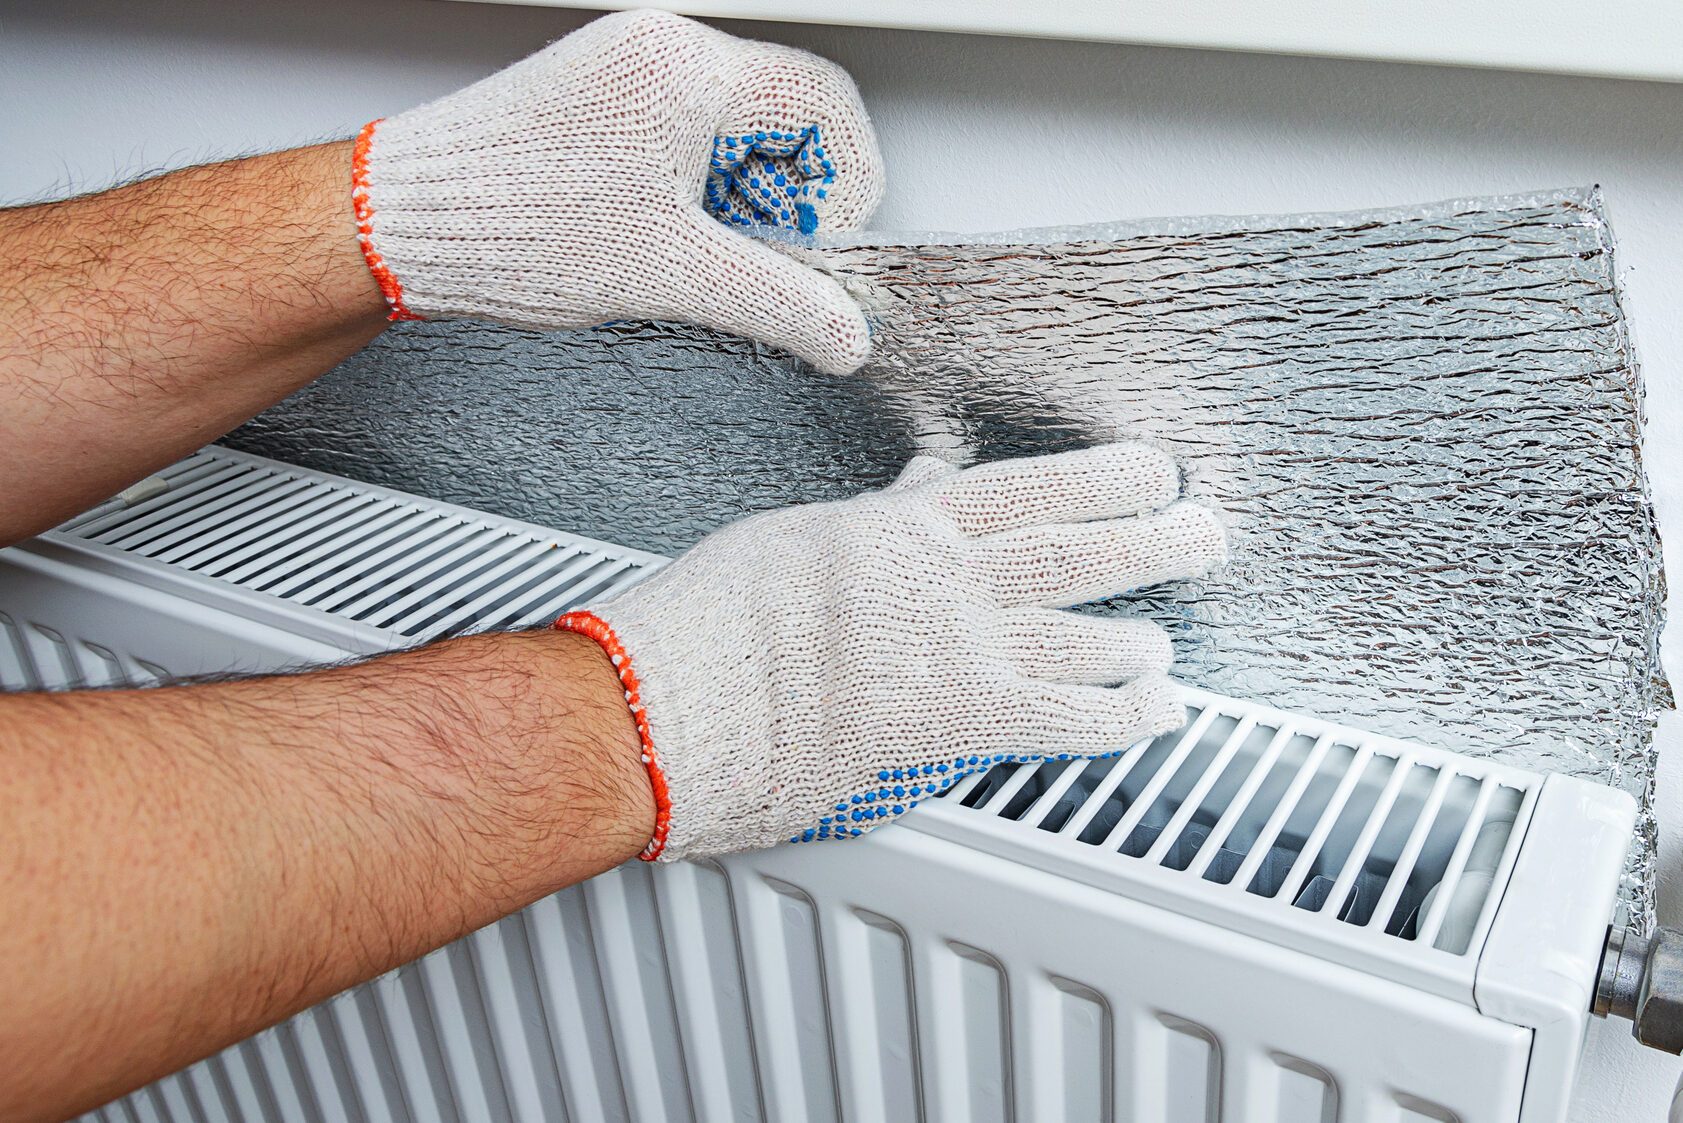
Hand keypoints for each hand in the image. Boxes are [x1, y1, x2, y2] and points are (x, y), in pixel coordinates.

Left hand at [353, 9, 883, 373]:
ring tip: (710, 255)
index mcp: (687, 71)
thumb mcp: (672, 276)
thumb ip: (777, 303)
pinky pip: (685, 133)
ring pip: (734, 127)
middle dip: (792, 195)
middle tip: (773, 258)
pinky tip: (668, 238)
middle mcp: (658, 52)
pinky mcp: (599, 100)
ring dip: (745, 197)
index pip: (825, 104)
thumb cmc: (508, 223)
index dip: (847, 182)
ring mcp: (626, 70)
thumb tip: (841, 330)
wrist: (404, 222)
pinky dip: (699, 189)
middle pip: (783, 113)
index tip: (830, 241)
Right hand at [557, 444, 1227, 860]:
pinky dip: (1126, 716)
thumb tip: (914, 488)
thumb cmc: (713, 619)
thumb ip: (872, 516)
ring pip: (1085, 633)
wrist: (681, 693)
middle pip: (1080, 549)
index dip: (1103, 476)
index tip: (1148, 468)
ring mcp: (960, 646)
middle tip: (1207, 531)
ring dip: (1140, 639)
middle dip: (1157, 538)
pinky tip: (1161, 712)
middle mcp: (947, 577)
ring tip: (1165, 642)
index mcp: (905, 526)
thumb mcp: (795, 535)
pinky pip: (1069, 719)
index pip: (1029, 486)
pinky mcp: (960, 719)